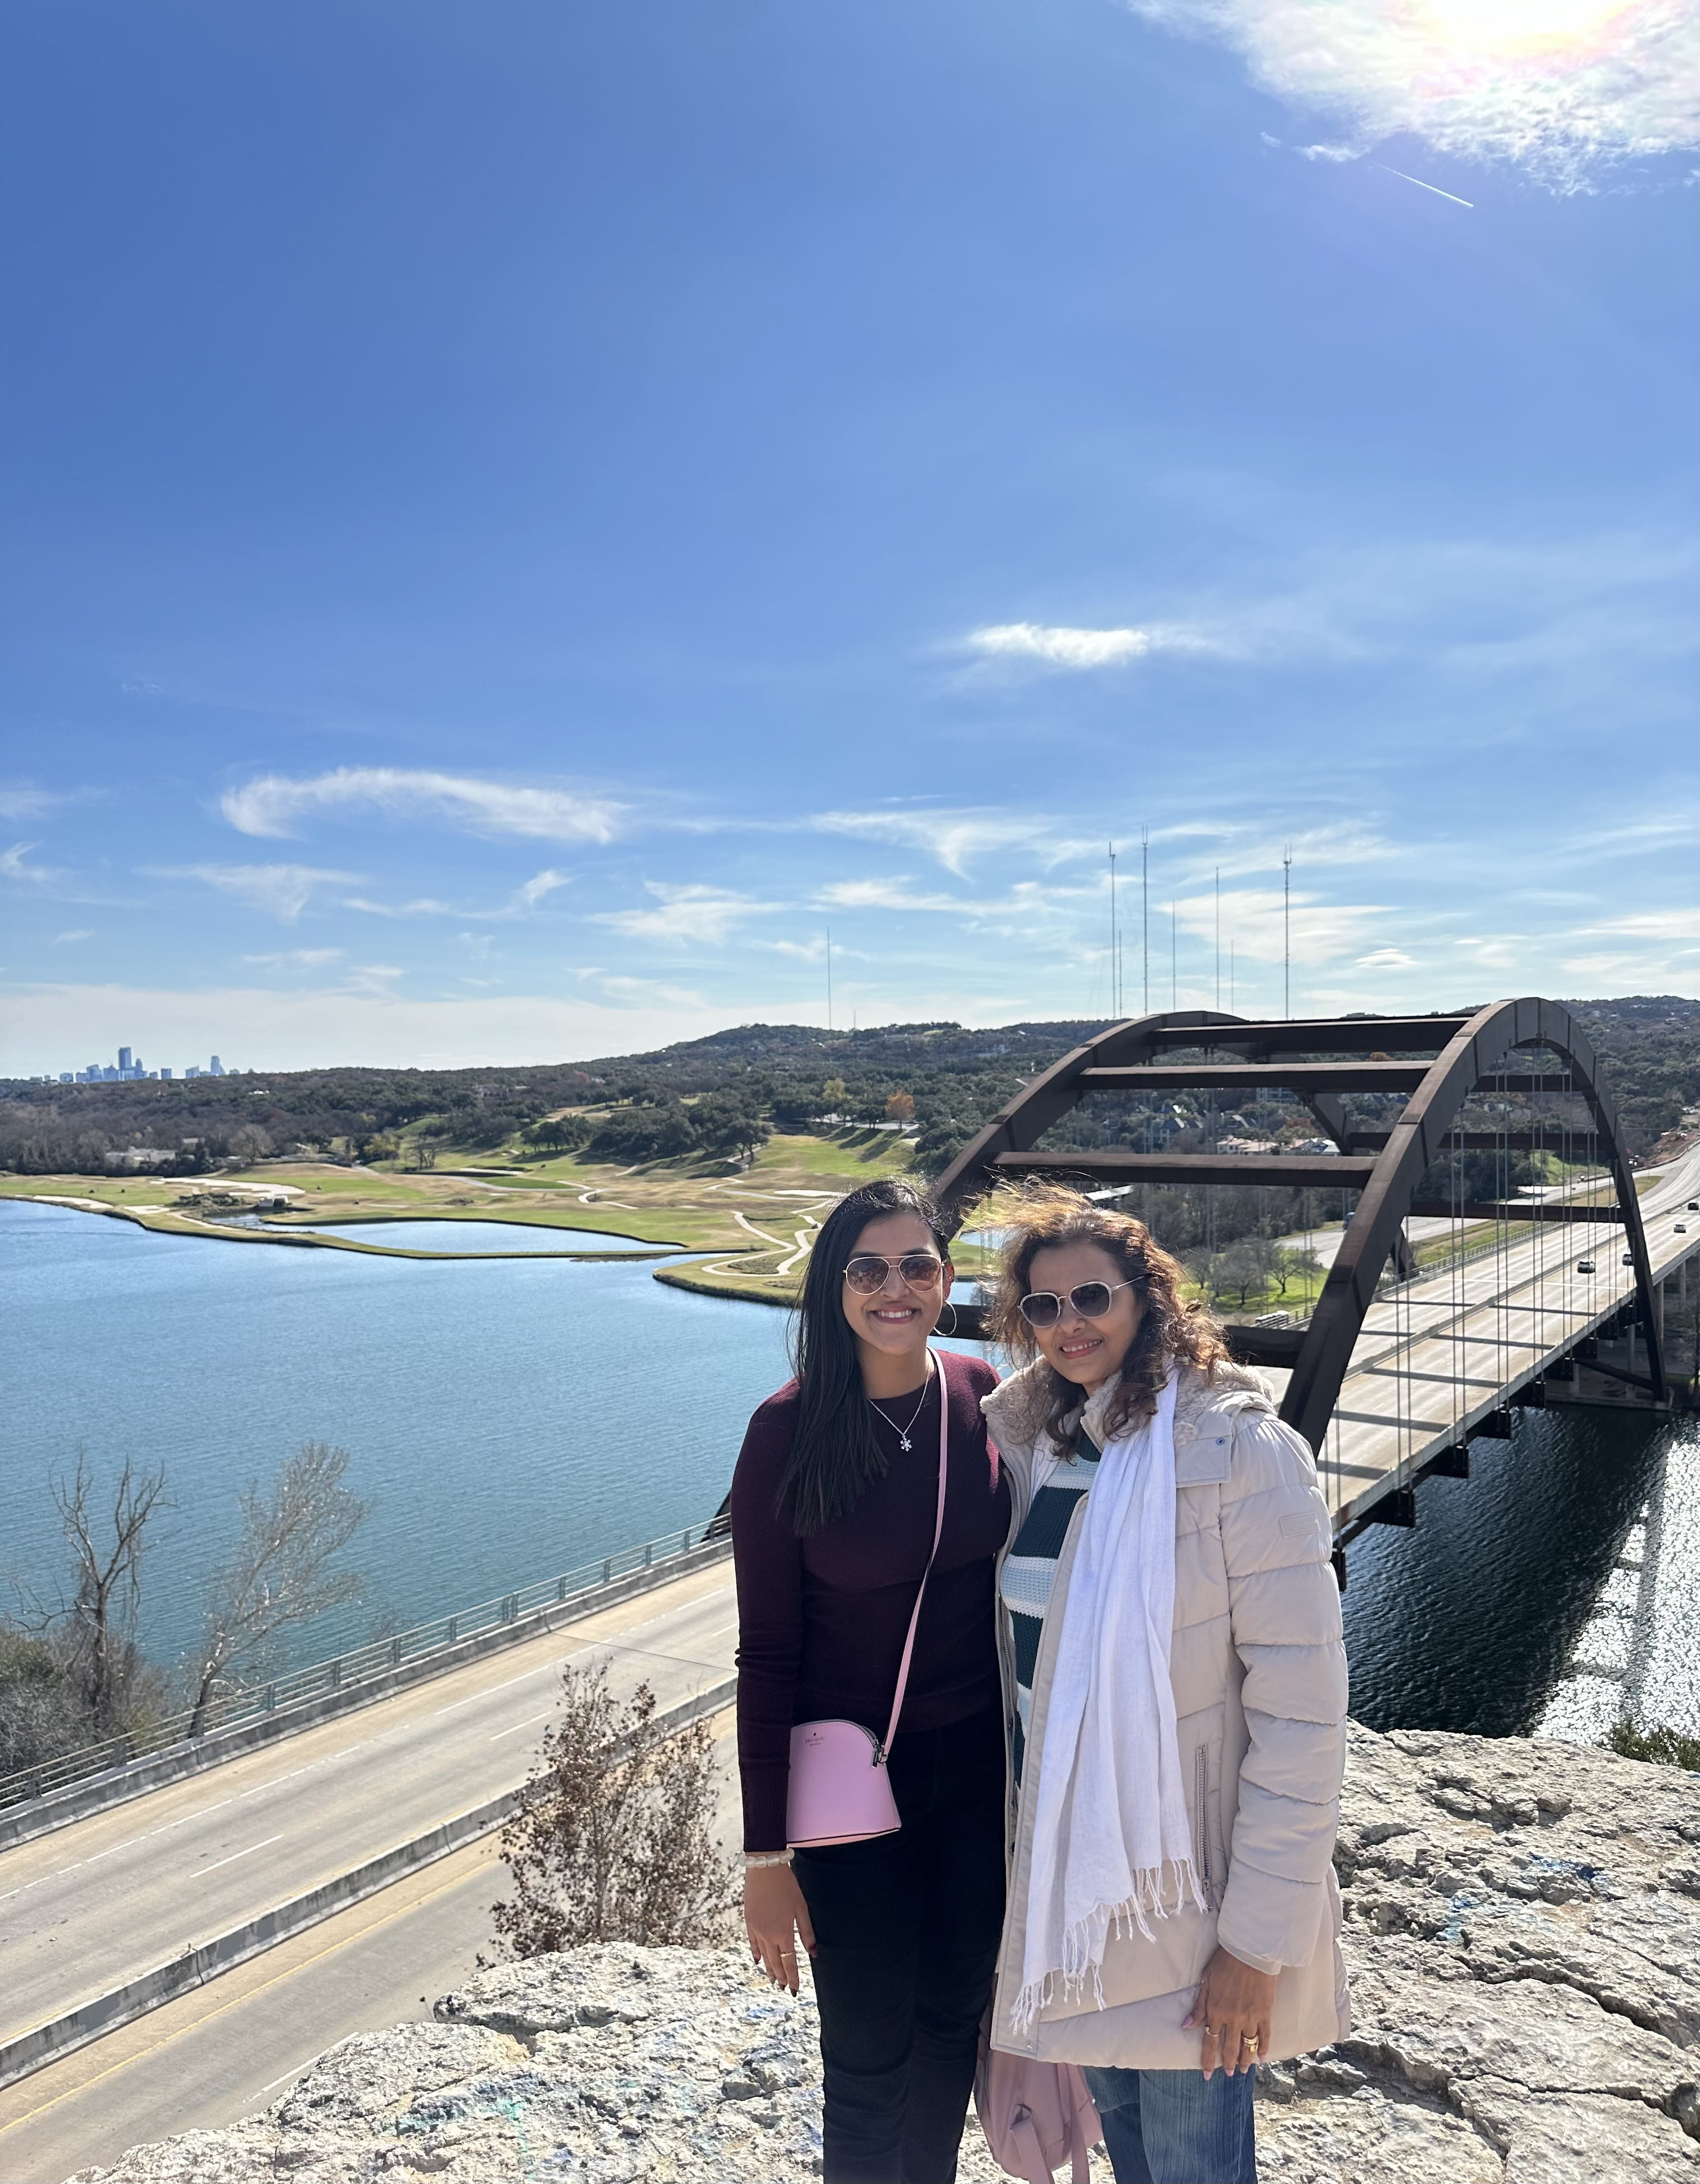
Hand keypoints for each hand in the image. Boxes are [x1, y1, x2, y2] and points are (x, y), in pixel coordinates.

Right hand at [744, 1863, 816, 1995]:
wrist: (764, 1869)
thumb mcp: (802, 1908)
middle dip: (781, 1977)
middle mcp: (768, 1936)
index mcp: (784, 1933)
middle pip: (775, 1962)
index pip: (789, 1963)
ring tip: (773, 1980)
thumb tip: (813, 1953)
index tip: (795, 1989)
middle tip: (785, 1988)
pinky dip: (756, 1954)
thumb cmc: (787, 1886)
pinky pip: (752, 1943)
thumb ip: (807, 1932)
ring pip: (763, 1956)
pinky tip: (758, 1961)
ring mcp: (756, 1929)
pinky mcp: (749, 1922)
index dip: (793, 1977)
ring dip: (769, 1969)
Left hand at [1183, 1946, 1275, 2078]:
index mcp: (1216, 2011)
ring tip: (1243, 2069)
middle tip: (1229, 2074)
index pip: (1210, 2042)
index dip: (1208, 2060)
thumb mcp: (1206, 1981)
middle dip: (1228, 2063)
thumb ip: (1198, 2007)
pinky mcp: (1265, 2013)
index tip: (1206, 2074)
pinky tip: (1262, 2057)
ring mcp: (1251, 2017)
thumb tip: (1186, 2026)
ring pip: (1247, 2046)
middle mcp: (1233, 2019)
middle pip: (1230, 2047)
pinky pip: (1265, 2035)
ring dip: (1245, 2060)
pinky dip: (1263, 2048)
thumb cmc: (1224, 1963)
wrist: (1249, 1951)